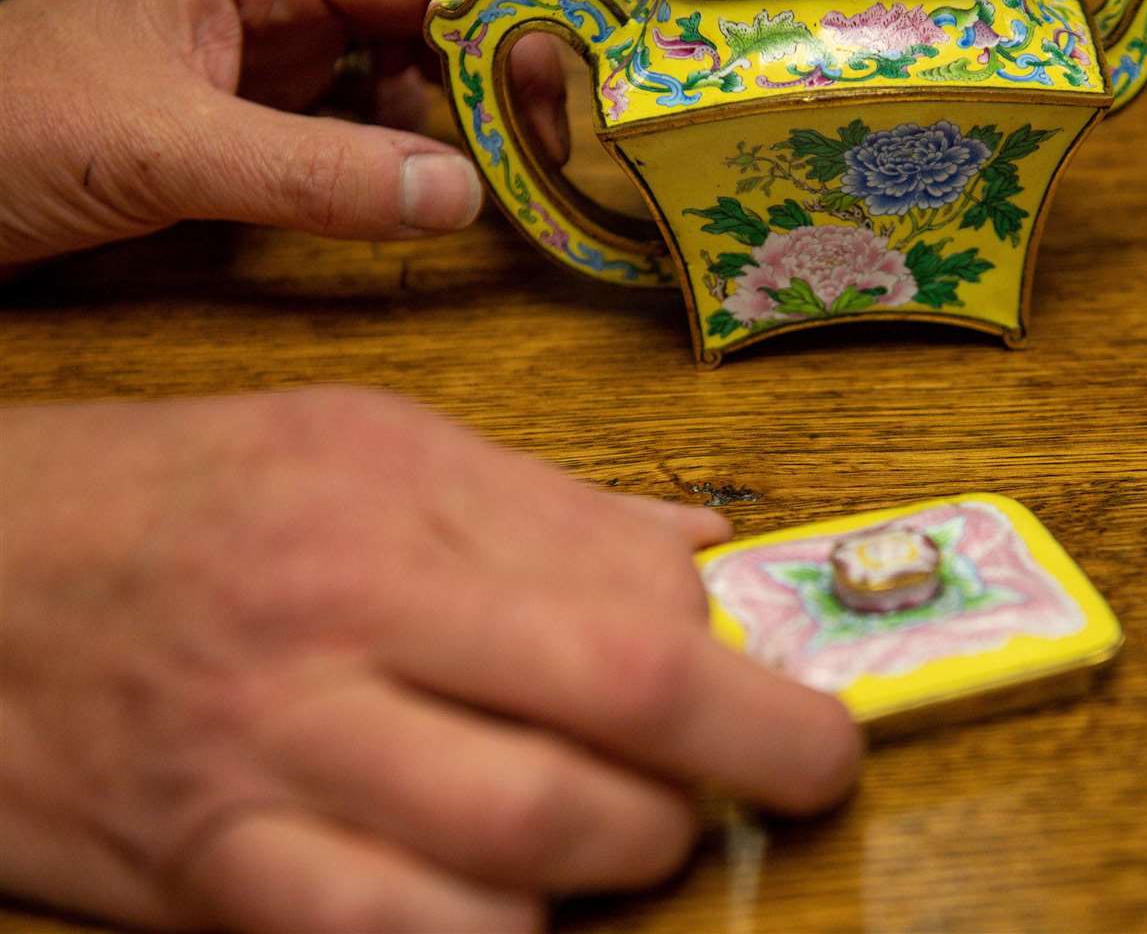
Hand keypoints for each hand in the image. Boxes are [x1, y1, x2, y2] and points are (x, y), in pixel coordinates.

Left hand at [0, 0, 564, 265]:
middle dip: (488, 74)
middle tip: (530, 155)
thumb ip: (316, 175)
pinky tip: (398, 191)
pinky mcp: (250, 119)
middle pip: (427, 11)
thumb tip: (462, 196)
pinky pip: (356, 124)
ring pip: (400, 70)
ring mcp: (262, 59)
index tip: (546, 102)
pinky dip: (394, 156)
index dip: (500, 19)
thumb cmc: (4, 130)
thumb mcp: (167, 151)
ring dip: (445, 121)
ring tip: (466, 181)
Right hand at [0, 388, 861, 930]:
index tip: (783, 687)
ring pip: (525, 844)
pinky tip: (522, 906)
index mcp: (396, 500)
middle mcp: (346, 621)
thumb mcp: (364, 441)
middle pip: (612, 712)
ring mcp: (277, 759)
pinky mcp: (213, 877)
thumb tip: (702, 551)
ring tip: (639, 831)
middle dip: (745, 762)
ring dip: (629, 855)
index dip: (743, 662)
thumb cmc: (180, 497)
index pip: (633, 597)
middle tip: (774, 773)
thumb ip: (545, 506)